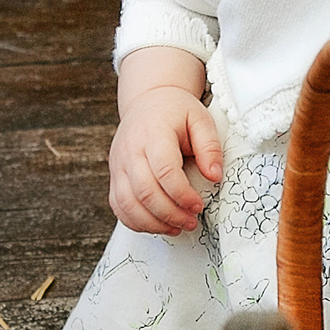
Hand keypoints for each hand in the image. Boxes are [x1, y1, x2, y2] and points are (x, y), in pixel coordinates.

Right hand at [110, 85, 223, 234]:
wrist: (148, 101)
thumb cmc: (176, 112)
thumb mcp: (201, 120)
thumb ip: (210, 147)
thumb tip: (214, 176)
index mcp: (154, 133)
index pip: (164, 171)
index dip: (182, 194)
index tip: (198, 205)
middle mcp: (130, 150)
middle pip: (145, 192)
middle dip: (170, 214)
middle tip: (191, 221)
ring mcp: (118, 164)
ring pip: (127, 203)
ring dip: (153, 223)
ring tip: (176, 228)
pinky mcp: (114, 176)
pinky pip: (118, 205)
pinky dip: (135, 221)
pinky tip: (157, 225)